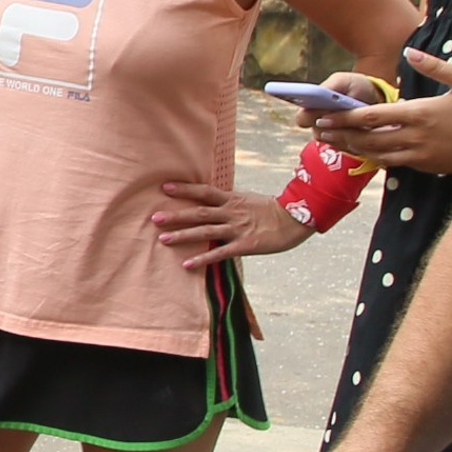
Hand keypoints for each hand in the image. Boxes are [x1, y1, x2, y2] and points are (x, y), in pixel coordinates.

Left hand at [154, 181, 310, 267]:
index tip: (164, 187)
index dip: (185, 189)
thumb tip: (211, 198)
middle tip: (154, 218)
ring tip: (163, 239)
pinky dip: (203, 258)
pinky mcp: (245, 245)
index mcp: (232, 200)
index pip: (204, 191)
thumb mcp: (247, 200)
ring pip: (206, 231)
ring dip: (183, 235)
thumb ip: (228, 201)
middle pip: (199, 212)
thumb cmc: (271, 210)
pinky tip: (188, 264)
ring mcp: (237, 229)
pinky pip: (221, 253)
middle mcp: (231, 213)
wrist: (297, 218)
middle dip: (176, 215)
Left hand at [312, 52, 451, 176]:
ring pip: (376, 154)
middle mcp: (416, 137)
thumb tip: (410, 52)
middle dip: (340, 134)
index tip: (326, 114)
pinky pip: (392, 162)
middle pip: (367, 138)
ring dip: (351, 147)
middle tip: (318, 129)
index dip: (345, 117)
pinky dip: (372, 156)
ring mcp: (420, 155)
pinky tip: (360, 150)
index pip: (373, 117)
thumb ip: (435, 66)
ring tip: (331, 140)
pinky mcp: (426, 166)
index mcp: (421, 114)